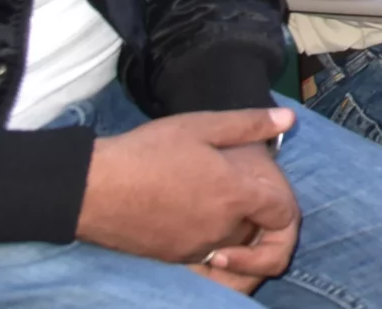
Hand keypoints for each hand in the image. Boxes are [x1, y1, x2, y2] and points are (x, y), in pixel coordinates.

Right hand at [75, 108, 297, 271]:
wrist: (93, 190)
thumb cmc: (147, 153)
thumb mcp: (201, 126)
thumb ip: (249, 124)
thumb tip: (288, 120)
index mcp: (235, 195)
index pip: (285, 214)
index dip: (287, 204)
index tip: (272, 190)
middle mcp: (222, 230)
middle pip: (262, 234)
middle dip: (263, 217)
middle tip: (250, 194)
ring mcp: (197, 249)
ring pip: (235, 248)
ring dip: (238, 231)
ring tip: (221, 201)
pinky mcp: (174, 260)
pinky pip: (208, 258)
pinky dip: (213, 243)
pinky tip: (197, 215)